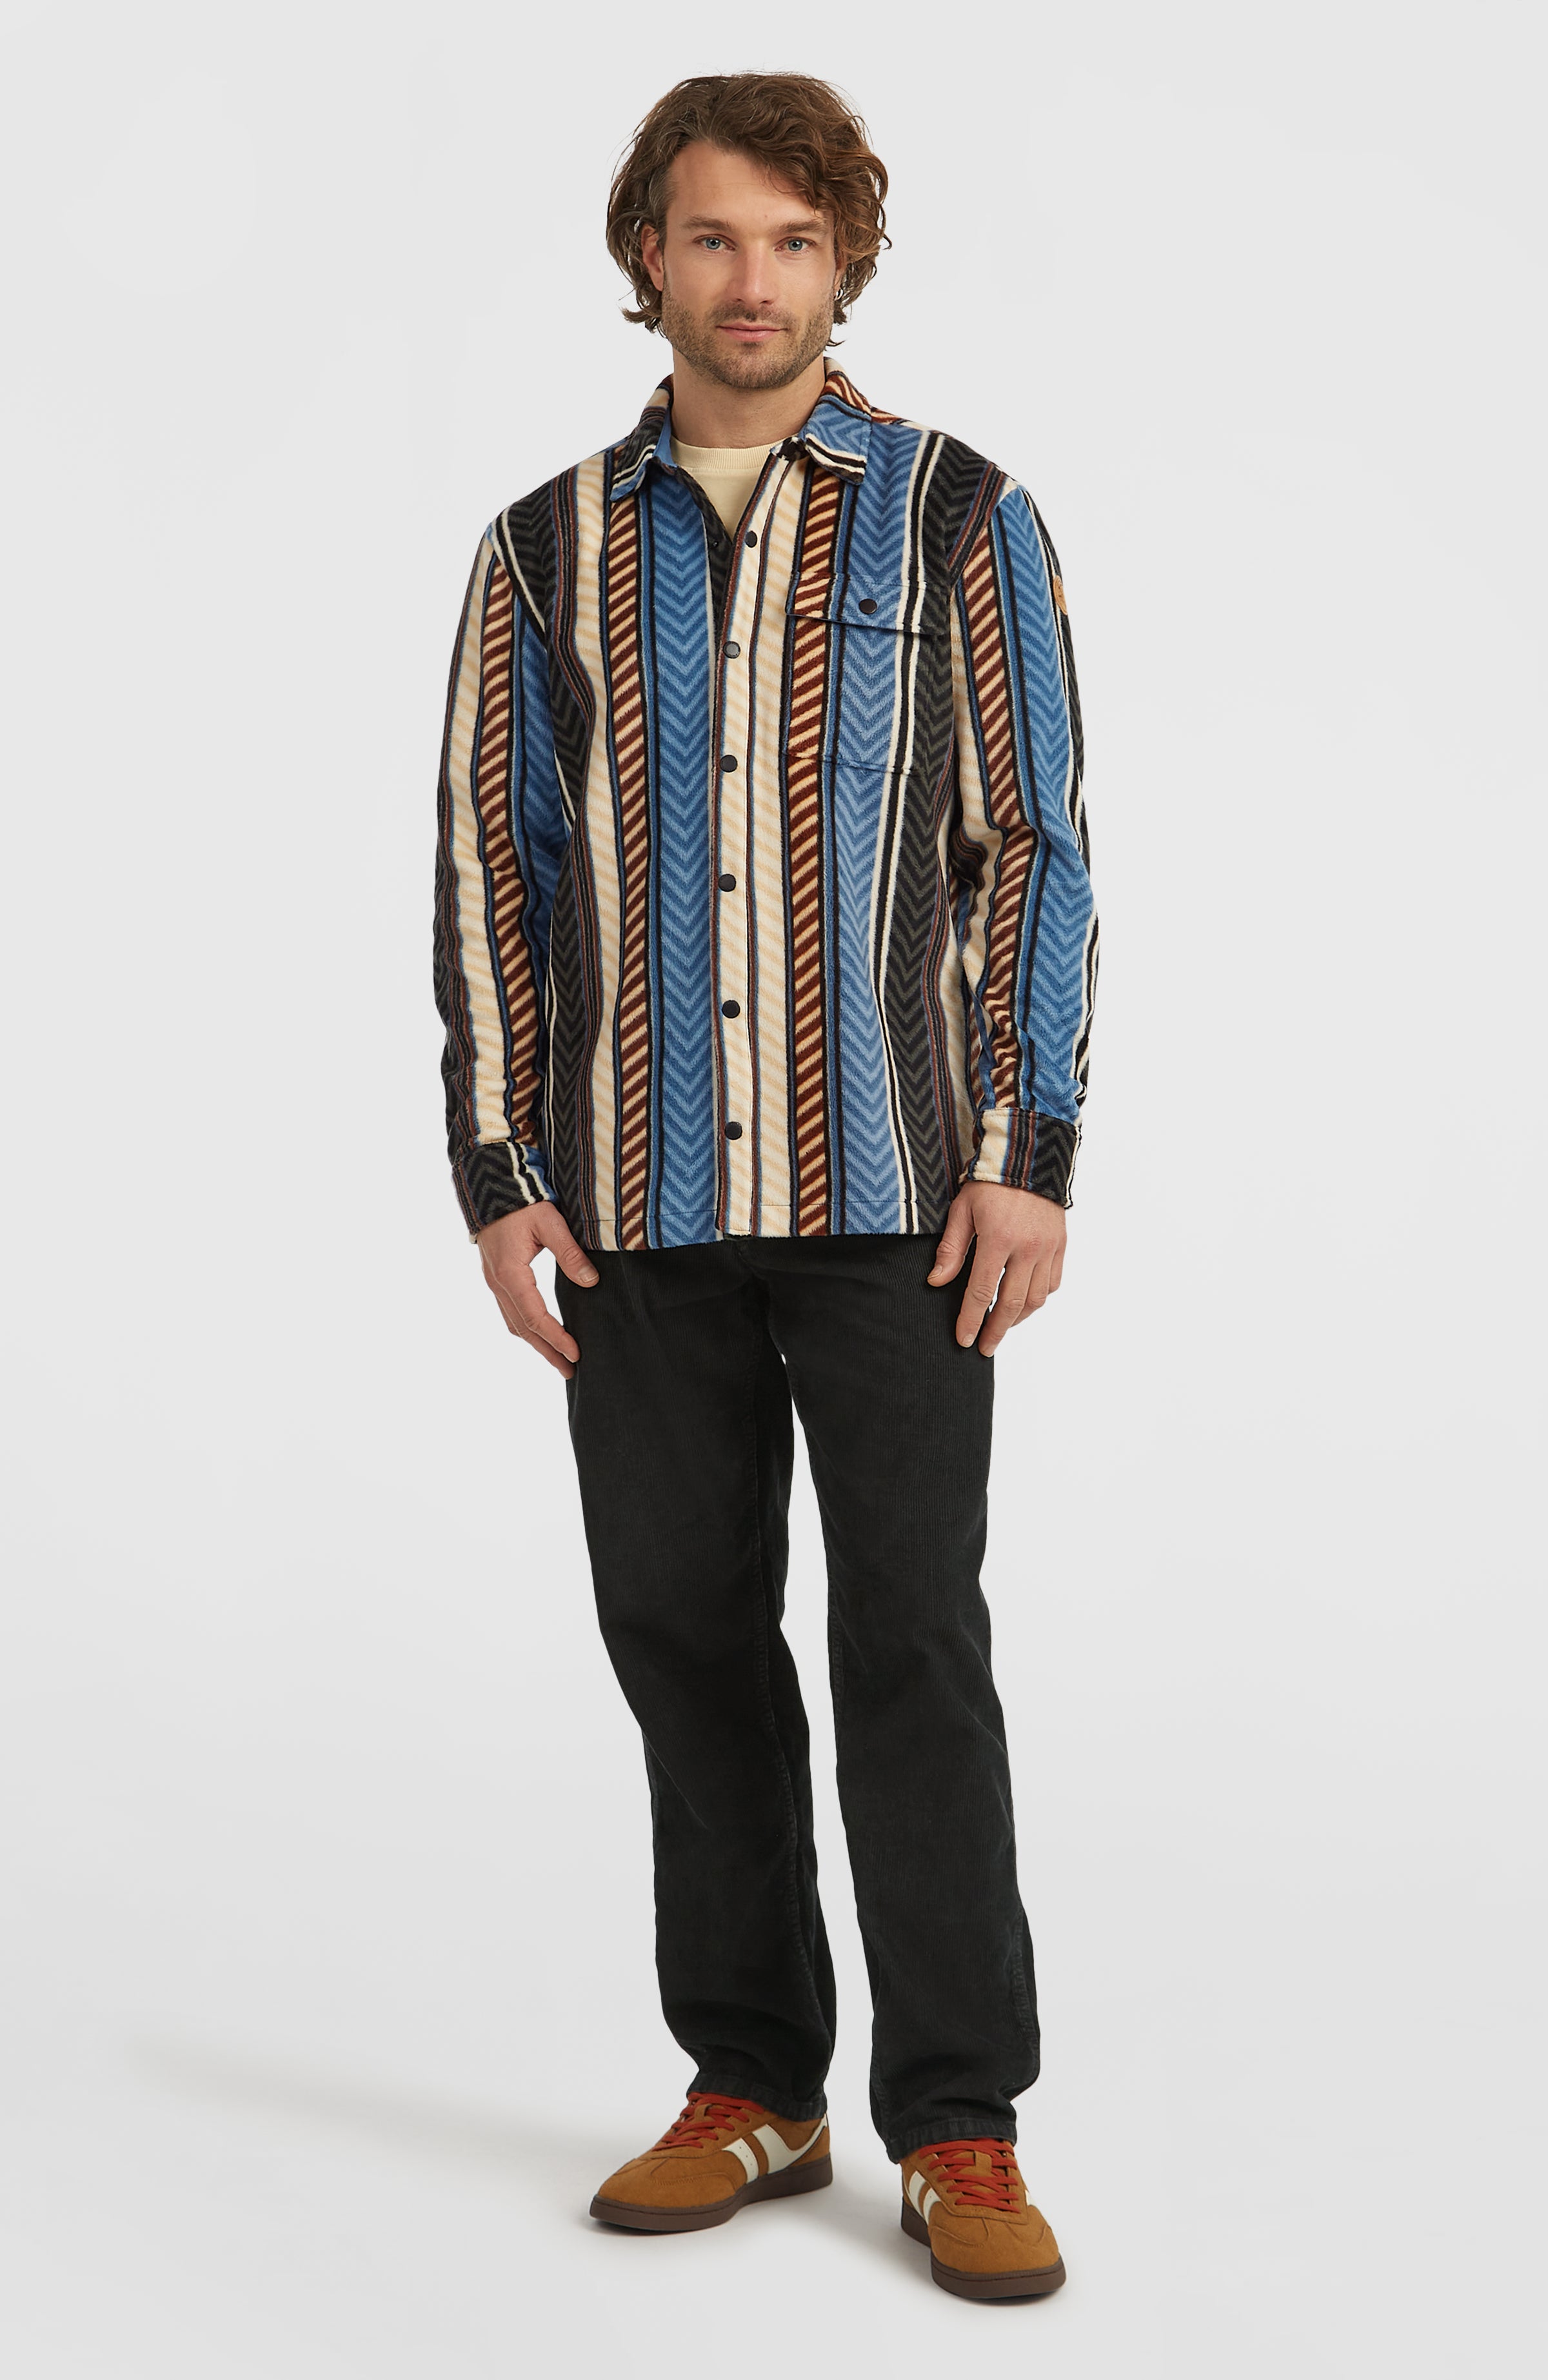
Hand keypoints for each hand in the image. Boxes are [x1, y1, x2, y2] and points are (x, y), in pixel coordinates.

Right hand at [477, 1203, 598, 1377]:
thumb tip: (590, 1281)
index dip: (557, 1338)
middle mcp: (498, 1284)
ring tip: (558, 1359)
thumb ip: (569, 1253)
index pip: (536, 1317)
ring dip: (535, 1344)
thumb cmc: (521, 1201)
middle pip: (523, 1329)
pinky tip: (540, 1334)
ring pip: (514, 1323)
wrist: (490, 1186)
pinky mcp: (496, 1277)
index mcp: (511, 1274)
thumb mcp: (550, 1222)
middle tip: (570, 1372)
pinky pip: (509, 1311)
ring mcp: (494, 1282)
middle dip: (547, 1352)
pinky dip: (526, 1328)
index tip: (576, 1354)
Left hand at [929, 1180, 1066, 1354]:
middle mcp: (1028, 1248)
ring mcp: (1048, 1248)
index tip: (963, 1340)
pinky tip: (1024, 1302)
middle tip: (984, 1348)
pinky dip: (1038, 1298)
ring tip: (1001, 1326)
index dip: (970, 1320)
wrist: (1030, 1156)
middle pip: (1012, 1304)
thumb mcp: (962, 1209)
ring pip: (1036, 1298)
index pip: (981, 1292)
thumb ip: (951, 1248)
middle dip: (996, 1330)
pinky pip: (1052, 1282)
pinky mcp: (1060, 1245)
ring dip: (1018, 1318)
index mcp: (999, 1239)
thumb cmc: (990, 1181)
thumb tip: (936, 1282)